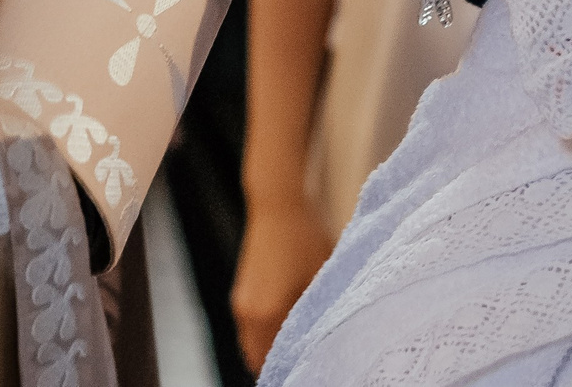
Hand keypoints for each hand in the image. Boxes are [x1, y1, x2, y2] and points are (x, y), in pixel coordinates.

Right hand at [233, 192, 337, 371]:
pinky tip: (288, 331)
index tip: (310, 372)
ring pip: (253, 344)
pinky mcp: (242, 292)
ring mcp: (242, 303)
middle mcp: (248, 313)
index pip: (273, 363)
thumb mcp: (321, 276)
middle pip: (258, 359)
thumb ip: (321, 313)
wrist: (278, 202)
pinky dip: (265, 336)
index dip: (291, 372)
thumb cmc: (305, 236)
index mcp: (267, 314)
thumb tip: (329, 341)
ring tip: (298, 353)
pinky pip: (251, 329)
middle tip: (306, 368)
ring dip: (271, 351)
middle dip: (279, 366)